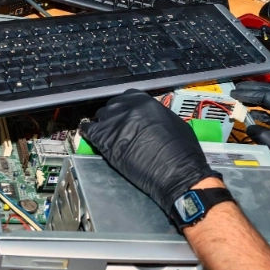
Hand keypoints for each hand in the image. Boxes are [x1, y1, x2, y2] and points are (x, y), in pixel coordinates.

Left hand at [79, 89, 221, 213]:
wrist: (176, 173)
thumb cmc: (182, 152)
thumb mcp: (174, 123)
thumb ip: (156, 116)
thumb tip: (149, 118)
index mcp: (146, 102)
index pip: (127, 97)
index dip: (125, 107)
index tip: (125, 114)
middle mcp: (128, 108)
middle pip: (112, 106)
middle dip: (114, 116)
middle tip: (116, 127)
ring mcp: (115, 122)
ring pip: (100, 117)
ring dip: (103, 125)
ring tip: (105, 133)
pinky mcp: (105, 139)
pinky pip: (88, 130)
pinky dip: (88, 132)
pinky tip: (89, 135)